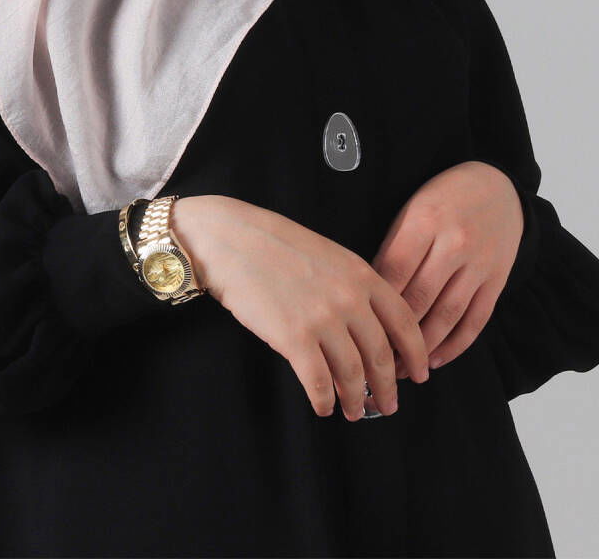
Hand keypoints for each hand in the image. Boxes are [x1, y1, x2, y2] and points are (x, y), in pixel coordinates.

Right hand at [171, 194, 430, 420]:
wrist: (232, 240)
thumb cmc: (277, 246)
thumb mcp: (330, 255)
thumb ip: (355, 286)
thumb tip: (371, 329)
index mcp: (362, 275)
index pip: (405, 323)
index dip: (417, 354)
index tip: (420, 374)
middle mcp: (349, 299)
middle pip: (382, 356)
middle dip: (388, 387)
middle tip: (389, 405)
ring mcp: (322, 319)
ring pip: (353, 375)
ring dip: (356, 400)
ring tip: (354, 411)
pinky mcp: (293, 338)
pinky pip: (318, 382)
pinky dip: (324, 400)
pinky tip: (323, 406)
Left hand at [369, 160, 524, 374]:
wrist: (497, 187)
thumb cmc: (443, 199)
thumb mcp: (411, 209)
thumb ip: (393, 247)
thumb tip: (369, 295)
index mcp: (425, 221)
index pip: (393, 272)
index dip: (374, 304)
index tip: (357, 328)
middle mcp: (454, 243)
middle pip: (418, 299)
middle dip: (394, 334)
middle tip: (372, 358)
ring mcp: (479, 264)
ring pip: (447, 315)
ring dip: (422, 348)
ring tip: (401, 369)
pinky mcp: (498, 280)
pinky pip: (476, 320)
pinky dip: (455, 345)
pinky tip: (435, 360)